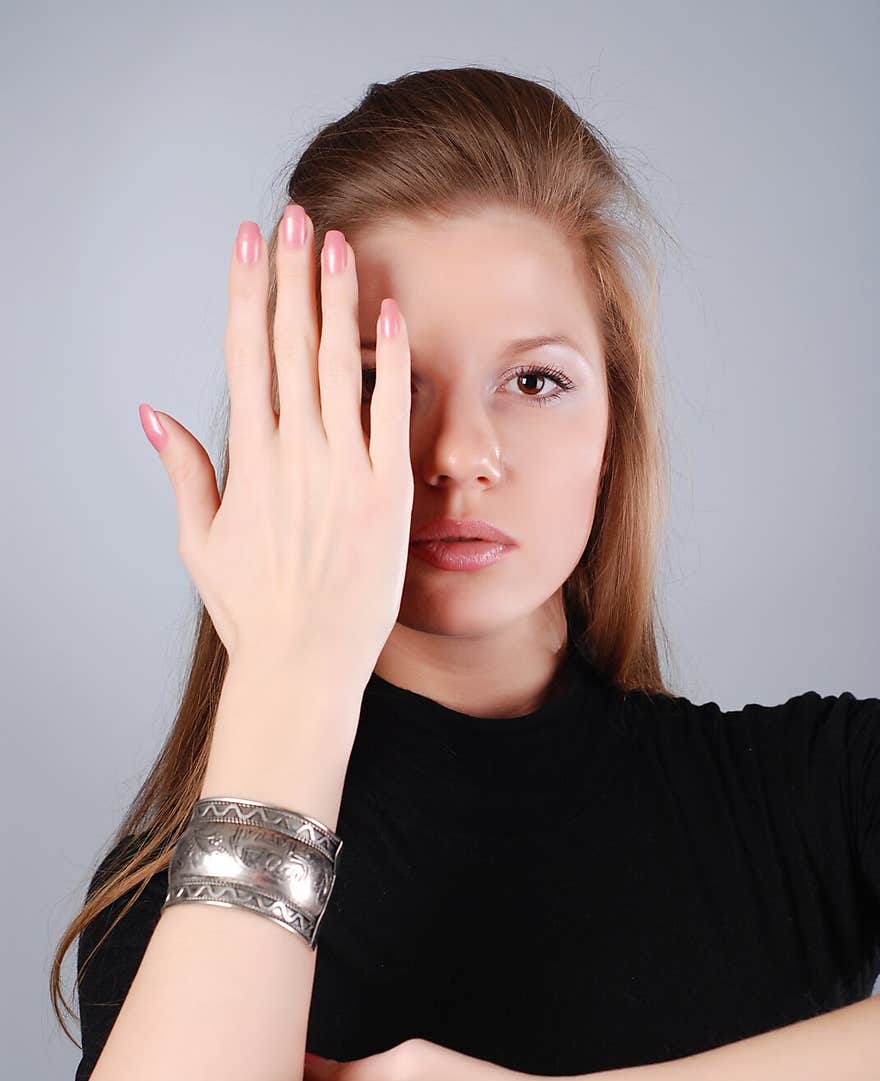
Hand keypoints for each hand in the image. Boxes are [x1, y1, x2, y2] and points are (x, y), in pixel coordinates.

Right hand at [139, 206, 413, 685]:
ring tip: (335, 241)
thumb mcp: (200, 543)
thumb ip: (185, 472)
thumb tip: (154, 414)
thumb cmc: (254, 611)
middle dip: (290, 274)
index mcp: (249, 462)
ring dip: (337, 298)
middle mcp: (296, 456)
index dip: (246, 293)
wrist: (305, 666)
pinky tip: (389, 312)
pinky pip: (392, 412)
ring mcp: (344, 472)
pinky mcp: (388, 494)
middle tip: (293, 215)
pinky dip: (391, 361)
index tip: (246, 242)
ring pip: (340, 366)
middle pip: (291, 345)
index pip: (246, 356)